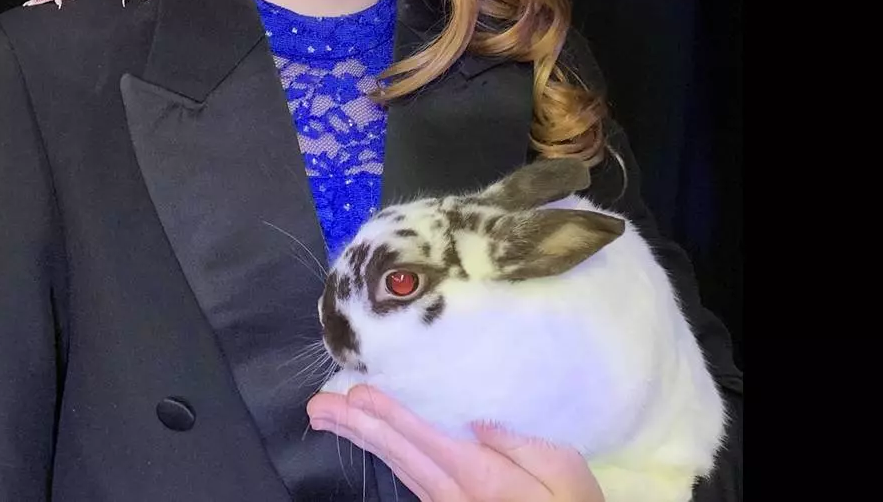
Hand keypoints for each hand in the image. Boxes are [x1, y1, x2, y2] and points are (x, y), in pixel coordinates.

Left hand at [307, 385, 604, 501]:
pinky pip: (408, 479)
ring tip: (327, 416)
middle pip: (398, 453)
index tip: (356, 391)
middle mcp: (455, 493)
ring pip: (396, 466)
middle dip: (356, 424)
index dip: (389, 412)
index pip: (424, 437)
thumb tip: (474, 414)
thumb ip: (520, 443)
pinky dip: (384, 454)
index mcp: (482, 476)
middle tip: (317, 405)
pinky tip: (367, 439)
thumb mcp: (565, 474)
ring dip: (360, 437)